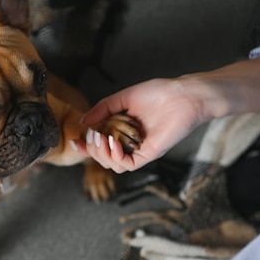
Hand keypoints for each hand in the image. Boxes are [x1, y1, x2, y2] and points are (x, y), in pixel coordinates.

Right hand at [73, 78, 206, 172]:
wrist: (184, 95)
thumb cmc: (159, 93)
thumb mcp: (124, 98)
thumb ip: (103, 108)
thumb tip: (84, 122)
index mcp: (124, 132)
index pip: (101, 146)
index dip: (86, 146)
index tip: (75, 140)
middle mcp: (131, 144)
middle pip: (104, 158)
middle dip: (93, 149)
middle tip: (93, 134)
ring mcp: (140, 151)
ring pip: (113, 165)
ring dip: (102, 154)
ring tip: (101, 138)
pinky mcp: (150, 154)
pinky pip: (128, 165)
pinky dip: (116, 157)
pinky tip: (113, 143)